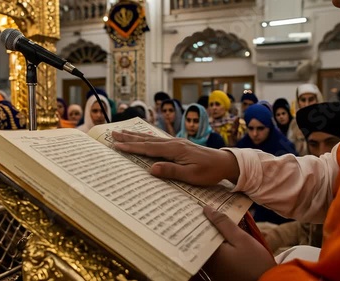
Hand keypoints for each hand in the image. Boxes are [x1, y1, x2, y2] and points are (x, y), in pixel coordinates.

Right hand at [112, 130, 239, 185]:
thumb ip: (171, 171)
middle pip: (147, 139)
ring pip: (152, 138)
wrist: (225, 163)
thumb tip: (151, 168)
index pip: (148, 148)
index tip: (117, 145)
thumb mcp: (192, 175)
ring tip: (123, 132)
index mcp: (175, 150)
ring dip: (136, 136)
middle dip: (129, 137)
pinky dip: (147, 137)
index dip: (132, 147)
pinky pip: (158, 139)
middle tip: (114, 133)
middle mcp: (174, 143)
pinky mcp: (179, 145)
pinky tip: (144, 137)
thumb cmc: (210, 172)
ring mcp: (176, 142)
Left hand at [200, 206, 275, 280]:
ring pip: (208, 244)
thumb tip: (206, 209)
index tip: (198, 205)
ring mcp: (213, 268)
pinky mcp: (220, 271)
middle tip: (207, 208)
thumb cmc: (255, 262)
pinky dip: (217, 242)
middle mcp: (207, 262)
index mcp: (209, 253)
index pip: (197, 231)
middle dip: (205, 223)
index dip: (199, 218)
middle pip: (201, 238)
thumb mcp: (241, 238)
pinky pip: (214, 253)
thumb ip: (223, 223)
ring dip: (211, 232)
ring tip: (215, 218)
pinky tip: (223, 233)